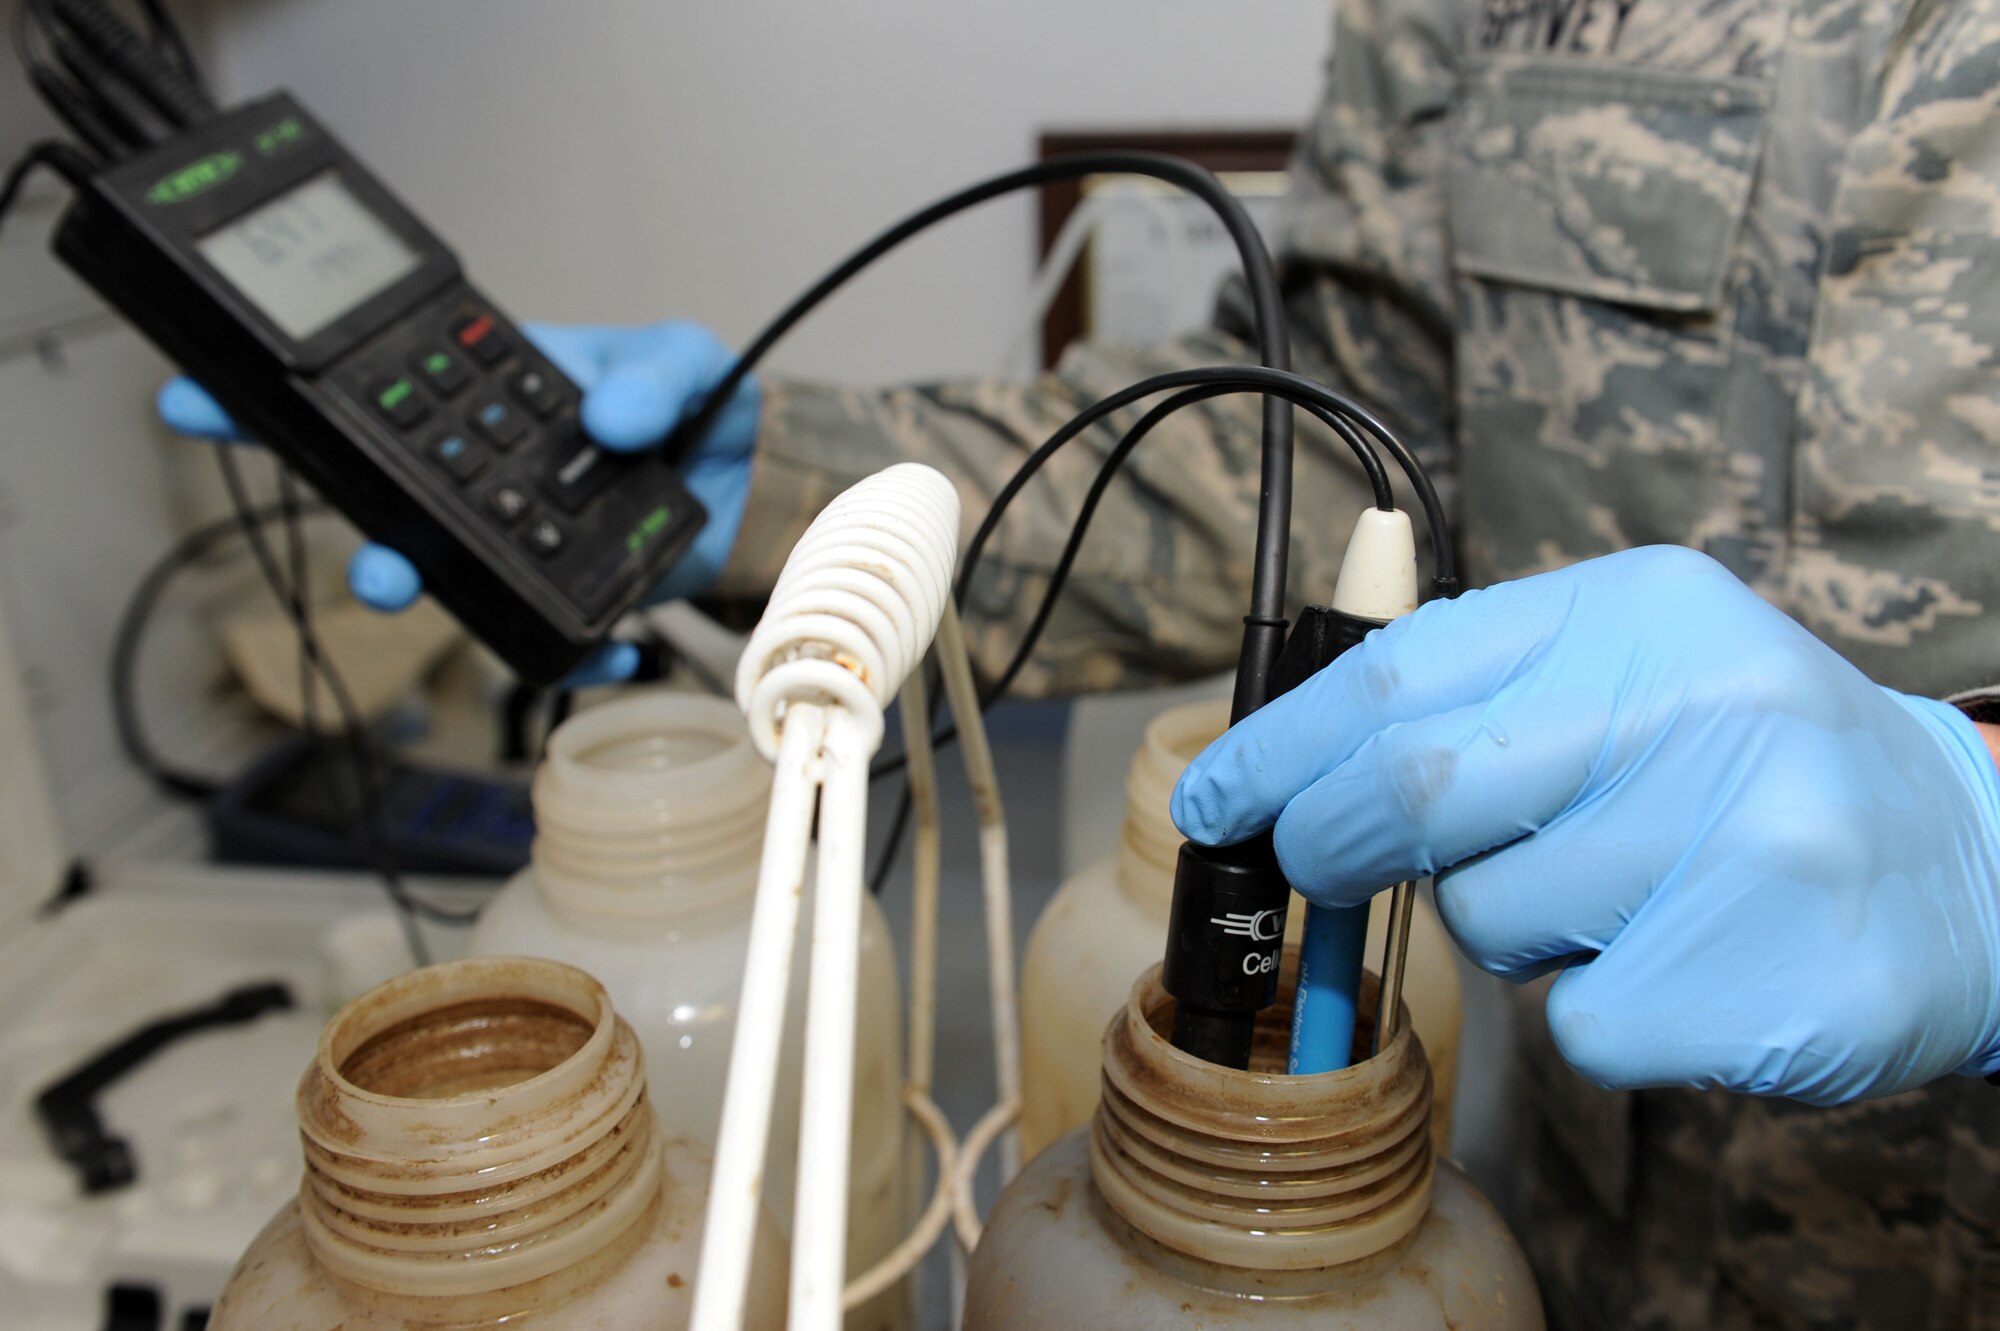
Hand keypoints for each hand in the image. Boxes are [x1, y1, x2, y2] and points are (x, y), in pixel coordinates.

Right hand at [156, 321, 760, 684]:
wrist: (752, 479)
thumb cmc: (691, 406)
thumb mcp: (677, 362)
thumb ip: (649, 375)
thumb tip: (607, 417)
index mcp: (488, 402)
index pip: (373, 396)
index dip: (280, 400)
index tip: (204, 400)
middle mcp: (488, 478)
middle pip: (391, 510)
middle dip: (368, 541)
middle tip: (375, 562)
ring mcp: (522, 539)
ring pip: (451, 580)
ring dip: (435, 598)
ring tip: (430, 600)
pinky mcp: (569, 591)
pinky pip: (551, 633)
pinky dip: (577, 646)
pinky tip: (610, 643)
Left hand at [1172, 546, 1999, 1103]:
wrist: (1976, 872)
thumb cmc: (1754, 771)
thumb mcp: (1637, 674)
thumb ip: (1480, 698)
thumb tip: (1286, 769)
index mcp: (1641, 610)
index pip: (1397, 677)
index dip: (1277, 748)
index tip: (1211, 802)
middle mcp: (1698, 705)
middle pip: (1414, 795)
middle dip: (1332, 846)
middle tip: (1320, 873)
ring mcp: (1743, 842)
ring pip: (1492, 921)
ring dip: (1508, 930)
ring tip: (1614, 896)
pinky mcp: (1765, 979)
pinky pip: (1579, 1024)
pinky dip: (1594, 1012)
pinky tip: (1680, 965)